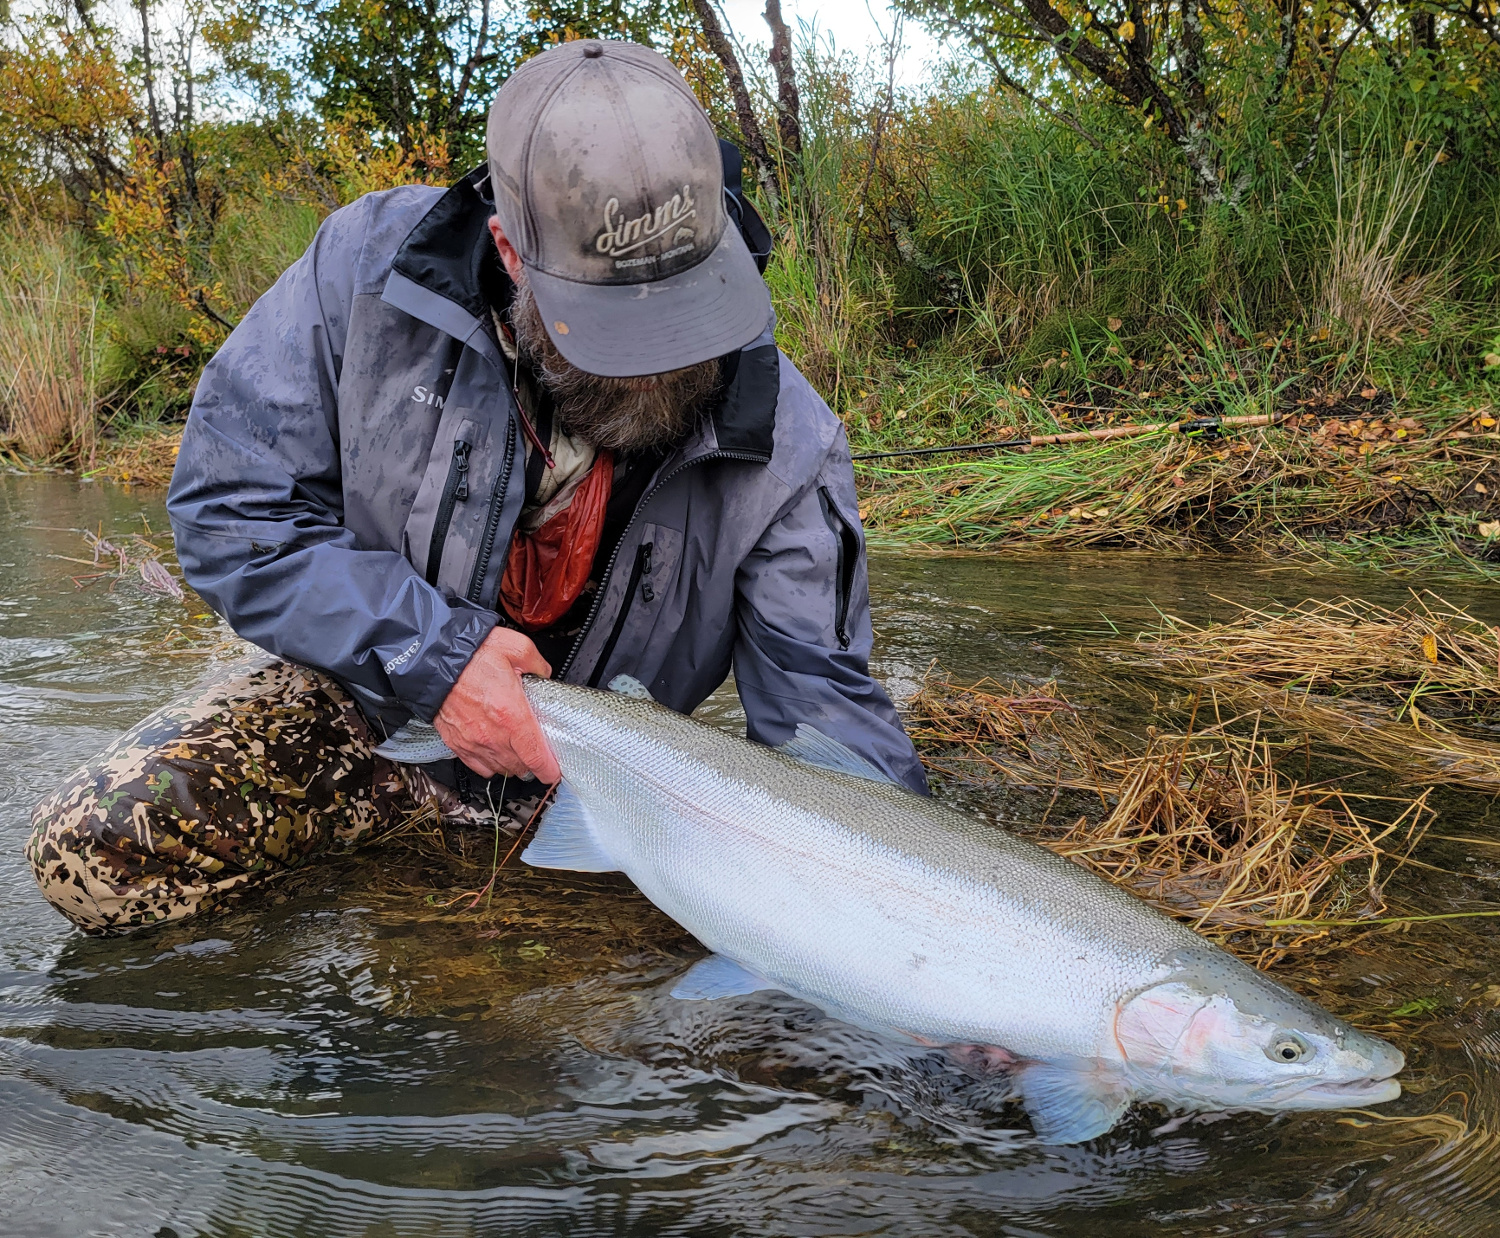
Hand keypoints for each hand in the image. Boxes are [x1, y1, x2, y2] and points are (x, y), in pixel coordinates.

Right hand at [434, 628, 560, 782]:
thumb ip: (538, 664)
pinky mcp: (457, 742)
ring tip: (518, 754)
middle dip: (532, 764)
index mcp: (512, 715)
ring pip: (500, 768)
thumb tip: (544, 673)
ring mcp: (473, 741)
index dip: (549, 770)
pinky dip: (490, 765)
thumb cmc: (470, 656)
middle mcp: (493, 734)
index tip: (554, 772)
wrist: (434, 660)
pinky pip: (478, 766)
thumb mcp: (516, 648)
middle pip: (519, 766)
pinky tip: (495, 754)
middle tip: (538, 755)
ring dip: (512, 764)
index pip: (536, 756)